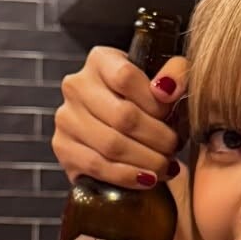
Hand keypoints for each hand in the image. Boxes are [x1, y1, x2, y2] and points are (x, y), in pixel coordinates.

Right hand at [53, 50, 194, 239]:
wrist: (124, 131)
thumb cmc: (148, 102)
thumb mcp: (166, 80)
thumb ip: (177, 74)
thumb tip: (167, 90)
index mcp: (100, 60)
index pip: (126, 77)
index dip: (154, 102)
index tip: (171, 116)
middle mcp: (76, 85)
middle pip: (122, 116)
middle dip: (157, 137)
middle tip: (174, 148)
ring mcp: (66, 117)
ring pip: (111, 144)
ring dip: (146, 160)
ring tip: (165, 166)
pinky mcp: (63, 147)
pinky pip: (97, 166)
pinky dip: (127, 176)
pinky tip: (147, 179)